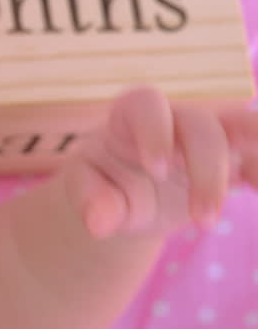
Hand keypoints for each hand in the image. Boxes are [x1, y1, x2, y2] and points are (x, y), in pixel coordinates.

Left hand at [64, 87, 257, 239]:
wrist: (128, 194)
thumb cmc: (103, 181)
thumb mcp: (87, 189)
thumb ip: (91, 199)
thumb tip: (99, 223)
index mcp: (132, 114)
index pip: (147, 105)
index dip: (155, 132)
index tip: (157, 170)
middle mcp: (176, 118)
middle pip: (203, 126)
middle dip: (207, 172)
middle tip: (202, 220)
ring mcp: (210, 135)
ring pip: (247, 128)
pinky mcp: (236, 158)